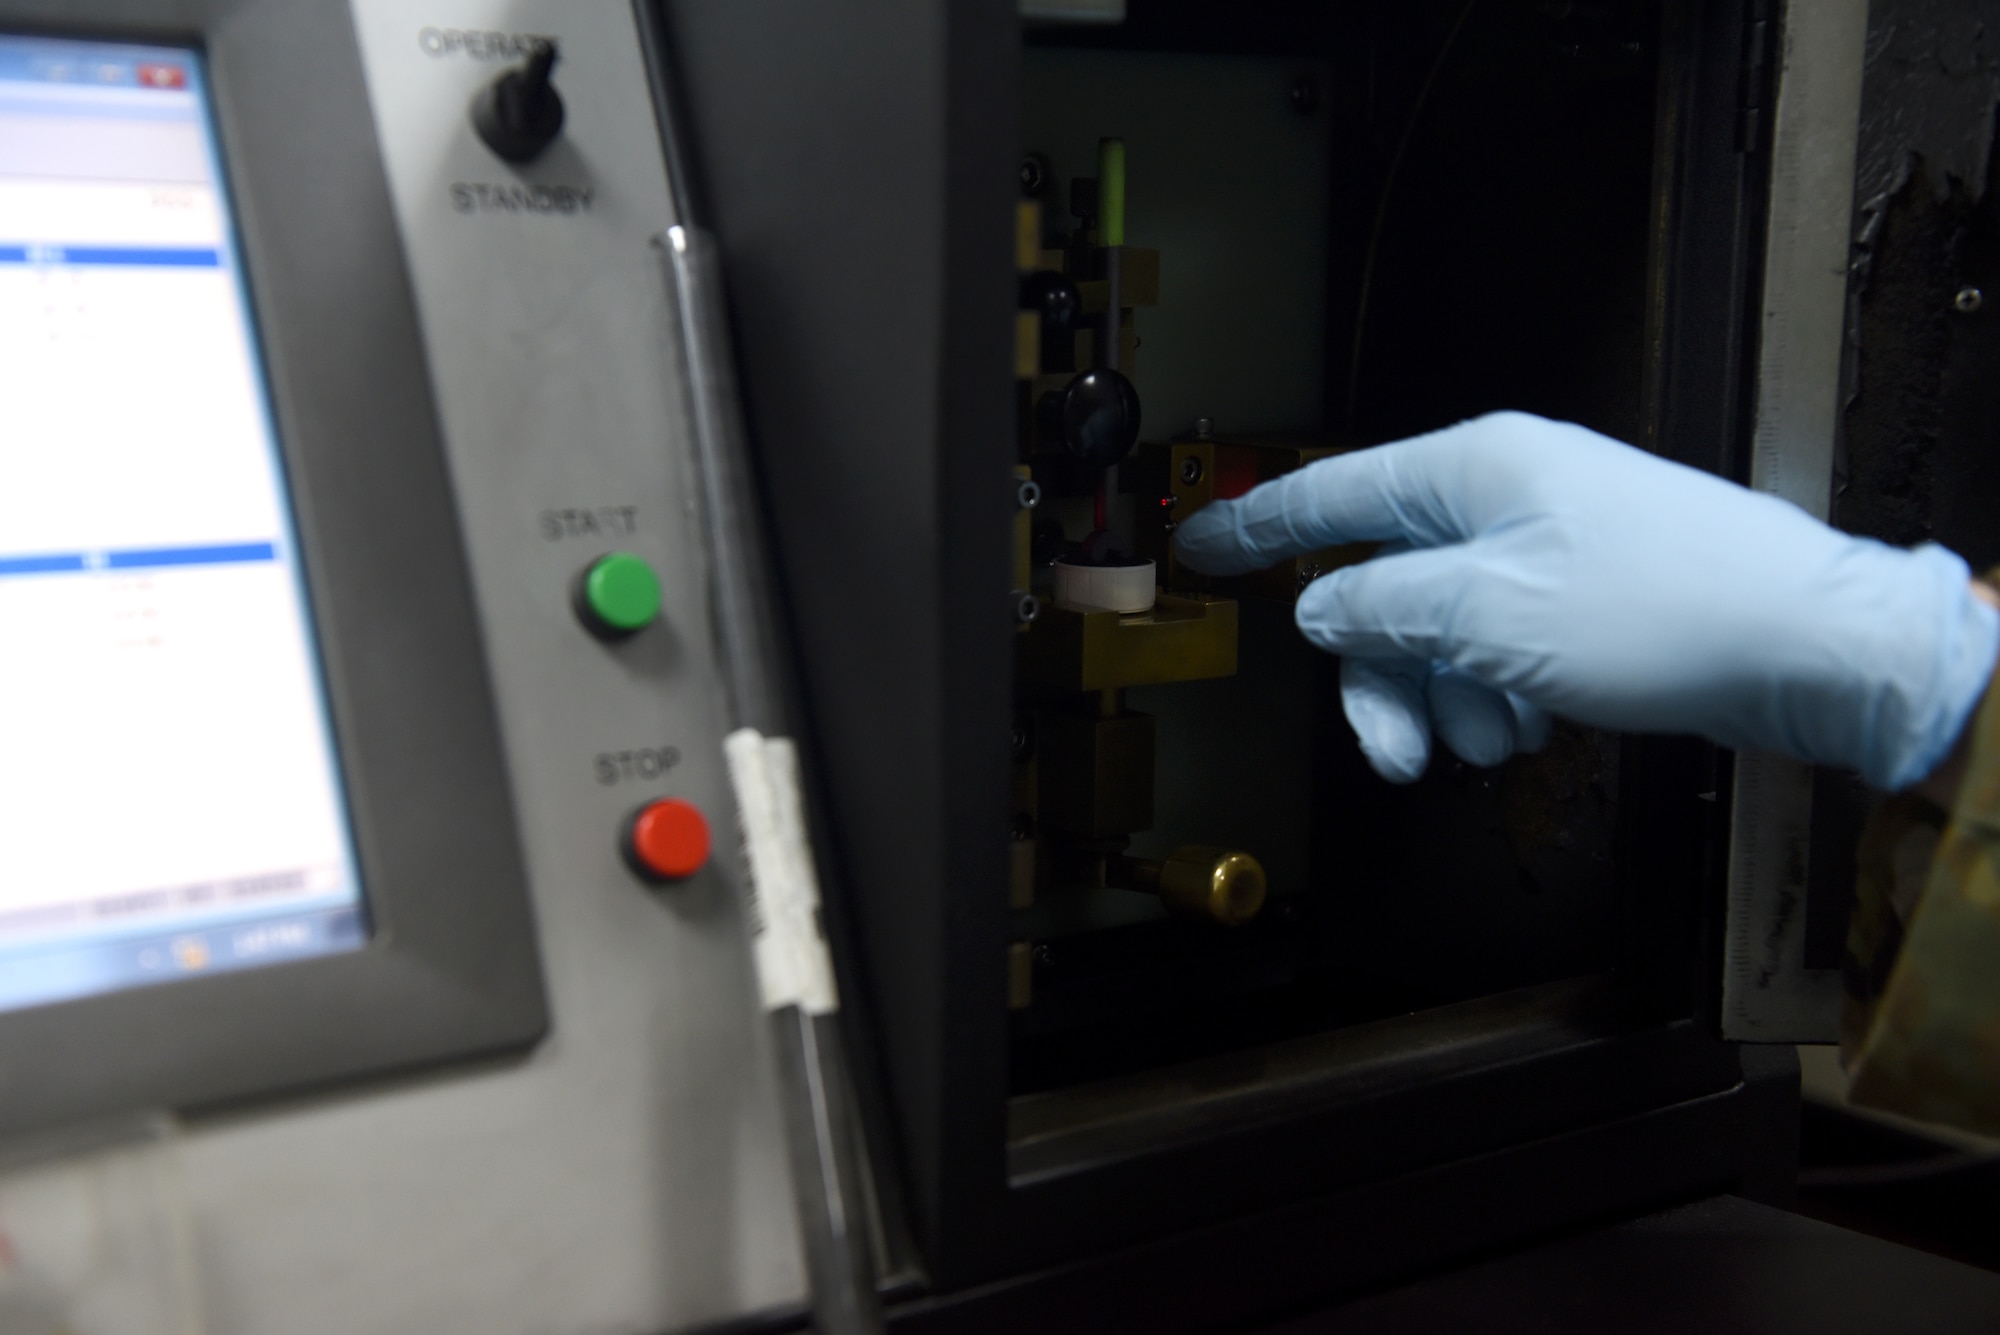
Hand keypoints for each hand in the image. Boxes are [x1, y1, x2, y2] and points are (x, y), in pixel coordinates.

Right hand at [1171, 412, 1999, 787]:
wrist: (1808, 646)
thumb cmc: (1660, 610)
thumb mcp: (1488, 615)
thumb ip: (1384, 608)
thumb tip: (1325, 608)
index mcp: (1473, 470)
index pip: (1330, 493)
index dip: (1255, 526)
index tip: (1198, 545)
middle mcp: (1505, 498)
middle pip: (1388, 589)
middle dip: (1387, 679)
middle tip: (1394, 751)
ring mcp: (1548, 548)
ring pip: (1443, 632)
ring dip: (1452, 701)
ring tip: (1501, 741)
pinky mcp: (1584, 600)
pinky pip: (1499, 650)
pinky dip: (1503, 697)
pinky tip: (1538, 727)